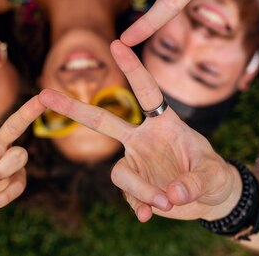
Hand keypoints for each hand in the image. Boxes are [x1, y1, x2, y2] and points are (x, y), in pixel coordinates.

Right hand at [39, 40, 239, 221]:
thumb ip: (194, 183)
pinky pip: (128, 198)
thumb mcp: (213, 175)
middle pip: (102, 121)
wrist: (211, 200)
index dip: (132, 68)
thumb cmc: (214, 175)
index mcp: (163, 124)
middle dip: (73, 108)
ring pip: (119, 172)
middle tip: (44, 94)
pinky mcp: (135, 189)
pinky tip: (152, 214)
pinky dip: (141, 207)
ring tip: (167, 203)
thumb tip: (170, 196)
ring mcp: (135, 163)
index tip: (116, 43)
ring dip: (140, 189)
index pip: (146, 91)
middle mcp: (142, 139)